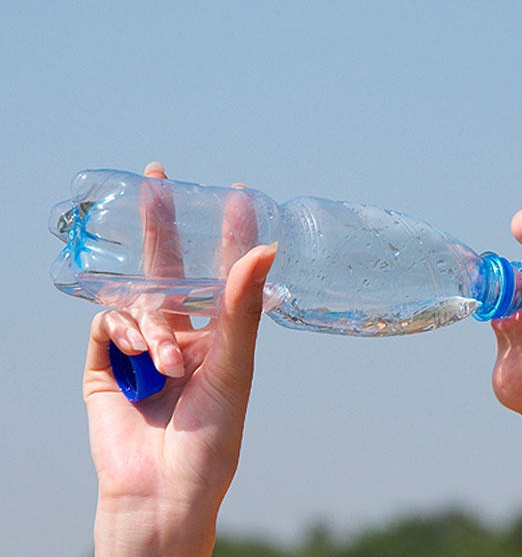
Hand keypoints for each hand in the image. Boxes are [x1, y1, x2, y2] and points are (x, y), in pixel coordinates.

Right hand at [84, 163, 274, 555]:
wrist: (164, 495)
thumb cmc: (212, 439)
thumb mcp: (233, 368)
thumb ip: (242, 307)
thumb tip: (265, 247)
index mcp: (218, 338)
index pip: (222, 273)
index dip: (227, 234)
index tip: (234, 192)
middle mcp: (182, 338)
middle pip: (168, 269)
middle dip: (162, 224)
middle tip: (157, 177)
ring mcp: (142, 351)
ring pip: (137, 302)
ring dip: (150, 324)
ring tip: (165, 362)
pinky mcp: (106, 368)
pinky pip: (106, 328)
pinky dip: (120, 333)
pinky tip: (135, 353)